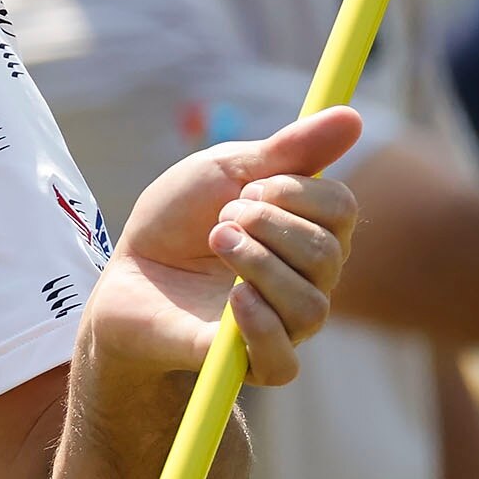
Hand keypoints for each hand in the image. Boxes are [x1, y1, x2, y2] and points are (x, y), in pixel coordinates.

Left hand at [83, 106, 361, 387]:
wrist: (125, 273)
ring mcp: (283, 325)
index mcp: (308, 231)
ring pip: (310, 305)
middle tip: (220, 219)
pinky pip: (284, 361)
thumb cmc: (177, 221)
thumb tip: (353, 115)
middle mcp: (308, 281)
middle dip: (269, 225)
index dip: (296, 192)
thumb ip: (290, 150)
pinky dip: (262, 326)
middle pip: (328, 254)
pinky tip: (234, 299)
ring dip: (258, 264)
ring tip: (215, 244)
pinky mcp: (250, 364)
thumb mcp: (225, 170)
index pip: (341, 210)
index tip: (249, 186)